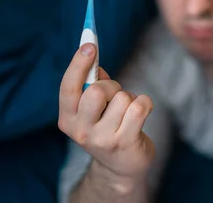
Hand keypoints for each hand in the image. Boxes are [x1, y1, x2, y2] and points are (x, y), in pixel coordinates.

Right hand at [58, 43, 154, 183]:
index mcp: (67, 119)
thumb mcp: (92, 110)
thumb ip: (90, 85)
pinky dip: (145, 103)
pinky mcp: (126, 142)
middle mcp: (81, 131)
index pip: (68, 87)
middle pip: (97, 90)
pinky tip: (140, 115)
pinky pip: (140, 106)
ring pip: (123, 97)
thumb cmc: (107, 127)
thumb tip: (93, 58)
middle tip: (115, 95)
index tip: (90, 44)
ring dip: (129, 98)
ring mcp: (103, 139)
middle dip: (111, 85)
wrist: (121, 168)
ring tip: (126, 113)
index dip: (78, 63)